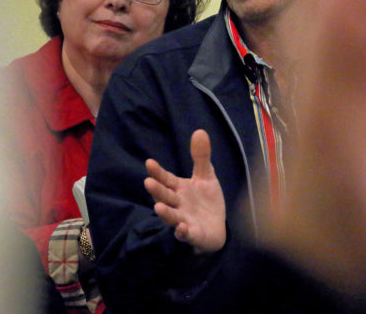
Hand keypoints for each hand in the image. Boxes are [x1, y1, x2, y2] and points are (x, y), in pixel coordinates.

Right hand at [144, 129, 225, 253]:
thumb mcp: (206, 176)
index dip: (158, 172)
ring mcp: (183, 220)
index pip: (166, 179)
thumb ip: (201, 157)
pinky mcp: (192, 234)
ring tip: (158, 207)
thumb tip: (200, 131)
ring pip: (172, 216)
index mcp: (179, 189)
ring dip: (165, 213)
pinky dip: (183, 232)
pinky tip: (182, 228)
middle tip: (148, 182)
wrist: (217, 227)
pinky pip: (186, 235)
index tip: (149, 162)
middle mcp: (178, 204)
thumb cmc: (206, 200)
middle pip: (165, 196)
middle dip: (157, 190)